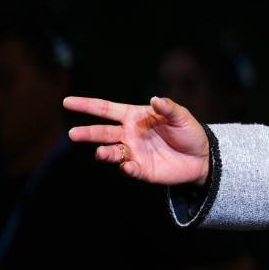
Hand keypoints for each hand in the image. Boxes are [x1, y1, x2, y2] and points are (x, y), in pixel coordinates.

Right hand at [64, 95, 210, 184]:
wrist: (201, 157)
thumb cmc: (188, 132)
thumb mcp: (182, 117)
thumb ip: (169, 108)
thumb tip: (156, 99)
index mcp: (134, 117)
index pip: (106, 109)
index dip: (87, 105)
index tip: (67, 102)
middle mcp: (128, 134)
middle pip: (102, 132)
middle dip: (87, 133)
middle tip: (73, 134)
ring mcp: (133, 152)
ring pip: (111, 152)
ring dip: (104, 152)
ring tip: (101, 152)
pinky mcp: (141, 169)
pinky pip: (129, 169)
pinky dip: (127, 168)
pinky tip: (128, 166)